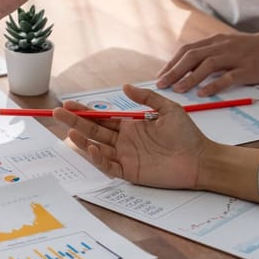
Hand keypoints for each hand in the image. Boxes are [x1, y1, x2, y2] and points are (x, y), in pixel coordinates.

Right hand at [53, 84, 214, 188]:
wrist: (201, 159)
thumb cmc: (188, 135)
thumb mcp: (168, 109)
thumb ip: (146, 98)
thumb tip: (125, 87)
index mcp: (131, 126)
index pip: (102, 118)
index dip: (85, 112)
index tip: (70, 104)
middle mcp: (125, 142)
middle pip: (94, 131)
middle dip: (75, 122)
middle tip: (57, 113)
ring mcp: (126, 157)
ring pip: (97, 148)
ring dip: (83, 140)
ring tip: (68, 131)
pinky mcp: (131, 172)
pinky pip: (109, 165)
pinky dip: (99, 158)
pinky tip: (92, 148)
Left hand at [155, 30, 258, 96]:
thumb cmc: (252, 49)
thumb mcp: (228, 46)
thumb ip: (210, 55)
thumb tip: (187, 70)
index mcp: (215, 41)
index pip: (187, 50)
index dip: (172, 63)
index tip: (160, 77)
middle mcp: (222, 46)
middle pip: (192, 56)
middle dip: (174, 71)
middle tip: (161, 85)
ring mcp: (236, 56)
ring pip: (207, 65)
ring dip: (190, 78)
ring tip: (178, 90)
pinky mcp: (248, 68)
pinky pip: (228, 76)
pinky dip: (214, 85)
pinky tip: (203, 93)